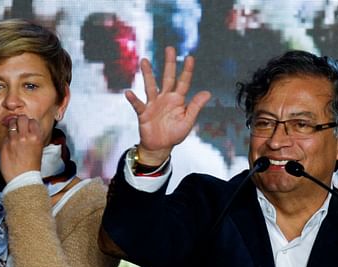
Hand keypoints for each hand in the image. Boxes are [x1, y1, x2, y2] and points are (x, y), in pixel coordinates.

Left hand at [0, 115, 44, 181]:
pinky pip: (5, 135)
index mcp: (36, 138)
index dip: (29, 123)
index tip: (28, 125)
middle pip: (21, 118)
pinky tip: (9, 143)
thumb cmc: (31, 167)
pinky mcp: (4, 144)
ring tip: (13, 133)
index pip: (32, 121)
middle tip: (19, 125)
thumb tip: (29, 132)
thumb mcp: (38, 150)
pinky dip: (7, 137)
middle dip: (20, 121)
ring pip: (11, 124)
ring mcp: (14, 139)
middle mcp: (25, 136)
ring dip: (12, 126)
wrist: (23, 178)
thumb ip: (33, 139)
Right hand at [125, 46, 211, 165]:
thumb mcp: (188, 121)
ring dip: (148, 74)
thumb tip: (208, 93)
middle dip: (169, 64)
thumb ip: (196, 106)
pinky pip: (138, 104)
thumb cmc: (174, 133)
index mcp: (178, 100)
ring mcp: (153, 104)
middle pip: (168, 78)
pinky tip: (129, 93)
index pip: (183, 82)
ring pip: (150, 86)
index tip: (190, 57)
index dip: (187, 71)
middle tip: (170, 48)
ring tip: (144, 61)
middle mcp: (165, 98)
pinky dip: (133, 99)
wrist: (160, 146)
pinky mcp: (144, 113)